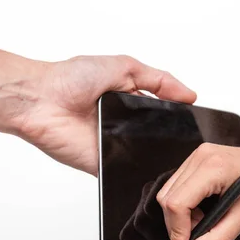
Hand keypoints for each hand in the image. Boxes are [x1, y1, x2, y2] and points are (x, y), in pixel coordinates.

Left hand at [18, 55, 195, 174]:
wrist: (40, 100)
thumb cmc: (71, 78)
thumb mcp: (124, 66)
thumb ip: (158, 80)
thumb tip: (189, 95)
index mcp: (130, 102)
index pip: (164, 114)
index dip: (181, 117)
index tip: (198, 120)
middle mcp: (123, 125)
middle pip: (158, 138)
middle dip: (172, 138)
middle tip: (188, 137)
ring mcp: (115, 146)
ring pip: (146, 157)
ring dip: (157, 153)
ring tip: (170, 149)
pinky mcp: (103, 164)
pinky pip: (127, 172)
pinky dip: (138, 170)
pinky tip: (148, 163)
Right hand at [156, 137, 239, 239]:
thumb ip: (218, 238)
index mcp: (213, 167)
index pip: (178, 203)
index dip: (176, 231)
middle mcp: (199, 157)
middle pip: (167, 199)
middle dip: (177, 226)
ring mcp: (196, 156)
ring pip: (168, 194)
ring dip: (180, 217)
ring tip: (204, 224)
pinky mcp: (195, 160)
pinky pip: (176, 187)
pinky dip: (184, 207)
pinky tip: (203, 213)